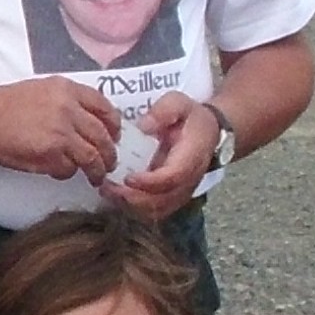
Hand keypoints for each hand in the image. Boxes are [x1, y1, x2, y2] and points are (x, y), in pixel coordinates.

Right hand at [0, 78, 121, 181]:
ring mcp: (62, 132)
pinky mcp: (51, 153)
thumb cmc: (1, 107)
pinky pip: (70, 168)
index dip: (114, 123)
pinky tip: (60, 172)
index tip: (116, 134)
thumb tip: (86, 120)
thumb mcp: (39, 91)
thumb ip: (65, 100)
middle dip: (110, 152)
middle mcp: (69, 108)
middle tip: (110, 161)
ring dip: (97, 169)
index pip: (104, 106)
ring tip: (97, 176)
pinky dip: (68, 173)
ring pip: (92, 155)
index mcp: (67, 89)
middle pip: (102, 134)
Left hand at [100, 91, 217, 219]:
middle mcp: (189, 179)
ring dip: (129, 206)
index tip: (127, 178)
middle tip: (107, 187)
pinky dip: (133, 208)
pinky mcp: (172, 197)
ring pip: (157, 210)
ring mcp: (181, 191)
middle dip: (132, 198)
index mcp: (192, 155)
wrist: (208, 133)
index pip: (173, 177)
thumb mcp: (179, 103)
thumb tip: (144, 127)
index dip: (149, 182)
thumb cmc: (190, 117)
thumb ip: (164, 111)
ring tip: (106, 191)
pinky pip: (154, 211)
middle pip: (162, 200)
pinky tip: (115, 195)